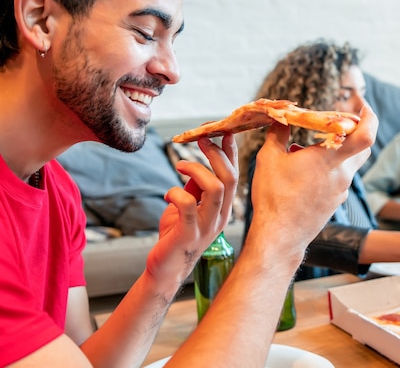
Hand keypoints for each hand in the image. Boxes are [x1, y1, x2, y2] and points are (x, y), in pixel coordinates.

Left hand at [146, 134, 237, 284]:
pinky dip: (177, 192)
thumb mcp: (189, 206)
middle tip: (200, 139)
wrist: (165, 268)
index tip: (222, 131)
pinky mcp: (189, 233)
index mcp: (223, 207)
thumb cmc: (176, 236)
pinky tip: (168, 192)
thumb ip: (195, 188)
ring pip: (217, 188)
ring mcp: (207, 225)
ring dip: (197, 169)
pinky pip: (188, 205)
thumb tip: (195, 165)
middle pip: (230, 177)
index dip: (230, 151)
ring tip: (181, 163)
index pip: (234, 174)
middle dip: (216, 154)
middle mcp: (220, 215)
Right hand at [247, 104, 377, 252]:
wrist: (279, 236)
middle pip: (362, 146)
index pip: (366, 134)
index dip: (370, 117)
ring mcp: (341, 190)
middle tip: (336, 122)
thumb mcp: (269, 158)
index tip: (362, 106)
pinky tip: (305, 172)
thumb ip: (278, 133)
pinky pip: (338, 179)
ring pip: (348, 163)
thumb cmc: (274, 197)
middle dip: (354, 131)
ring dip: (336, 151)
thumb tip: (281, 119)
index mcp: (330, 159)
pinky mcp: (335, 202)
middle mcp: (342, 174)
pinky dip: (328, 169)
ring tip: (307, 149)